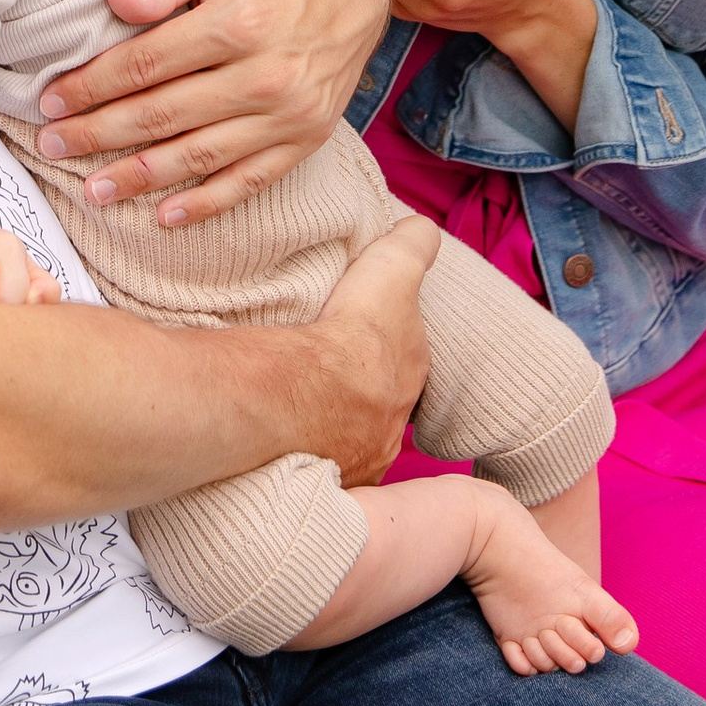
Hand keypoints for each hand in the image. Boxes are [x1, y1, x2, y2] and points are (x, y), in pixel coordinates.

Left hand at [30, 0, 387, 227]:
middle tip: (51, 146)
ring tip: (93, 190)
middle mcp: (264, 75)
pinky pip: (249, 180)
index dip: (90, 86)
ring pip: (198, 156)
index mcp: (237, 23)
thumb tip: (118, 6)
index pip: (144, 65)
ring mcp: (287, 114)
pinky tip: (166, 216)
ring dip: (139, 178)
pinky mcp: (306, 138)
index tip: (51, 100)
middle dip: (98, 134)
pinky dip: (206, 204)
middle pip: (162, 116)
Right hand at [303, 212, 437, 481]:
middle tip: (330, 374)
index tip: (368, 338)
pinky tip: (283, 437)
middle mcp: (393, 420)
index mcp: (410, 372)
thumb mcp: (394, 267)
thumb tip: (423, 227)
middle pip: (379, 400)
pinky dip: (303, 450)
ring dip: (331, 422)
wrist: (315, 390)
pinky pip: (316, 463)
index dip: (388, 345)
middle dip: (361, 389)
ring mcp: (361, 454)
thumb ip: (413, 245)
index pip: (404, 357)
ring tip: (300, 405)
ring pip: (348, 435)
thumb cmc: (355, 330)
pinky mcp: (328, 478)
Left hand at [460, 484, 641, 677]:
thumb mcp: (584, 591)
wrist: (503, 554)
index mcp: (584, 621)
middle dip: (561, 651)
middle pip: (570, 664)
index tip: (569, 622)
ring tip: (533, 632)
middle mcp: (562, 633)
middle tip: (548, 628)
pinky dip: (519, 661)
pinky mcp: (513, 640)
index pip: (591, 655)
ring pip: (545, 667)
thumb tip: (628, 645)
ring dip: (539, 655)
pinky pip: (520, 667)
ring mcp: (537, 637)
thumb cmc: (547, 571)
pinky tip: (516, 642)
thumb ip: (611, 617)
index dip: (583, 646)